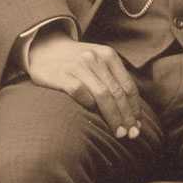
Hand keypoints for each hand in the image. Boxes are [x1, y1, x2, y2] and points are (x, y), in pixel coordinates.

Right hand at [23, 31, 147, 138]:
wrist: (44, 47)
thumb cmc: (76, 61)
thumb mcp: (98, 61)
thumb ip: (113, 79)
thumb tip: (131, 110)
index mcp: (108, 55)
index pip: (128, 86)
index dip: (135, 107)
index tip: (138, 124)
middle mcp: (95, 58)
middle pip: (117, 92)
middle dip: (127, 116)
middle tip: (132, 134)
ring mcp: (78, 66)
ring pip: (103, 94)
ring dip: (113, 117)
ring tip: (119, 132)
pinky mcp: (61, 74)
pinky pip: (80, 92)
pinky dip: (89, 104)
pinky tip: (92, 113)